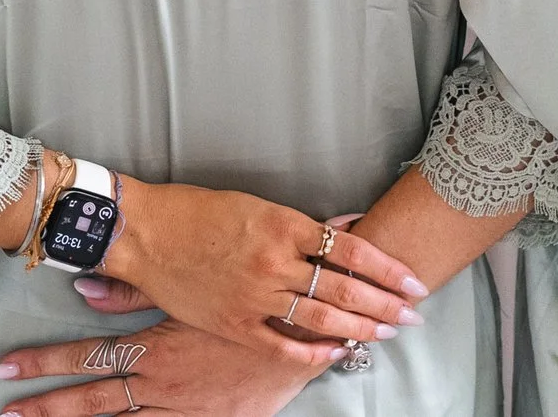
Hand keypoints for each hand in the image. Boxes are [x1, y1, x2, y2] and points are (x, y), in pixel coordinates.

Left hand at [0, 319, 332, 416]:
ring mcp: (181, 410)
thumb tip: (85, 286)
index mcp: (153, 349)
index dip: (42, 364)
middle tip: (6, 411)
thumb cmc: (247, 303)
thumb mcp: (189, 292)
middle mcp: (160, 385)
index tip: (4, 370)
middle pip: (90, 402)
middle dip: (45, 407)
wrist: (306, 336)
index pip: (84, 357)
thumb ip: (132, 291)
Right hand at [98, 181, 424, 364]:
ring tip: (386, 333)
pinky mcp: (234, 323)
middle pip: (344, 289)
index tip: (413, 281)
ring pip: (321, 319)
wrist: (144, 233)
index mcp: (282, 223)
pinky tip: (336, 352)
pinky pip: (283, 345)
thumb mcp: (255, 205)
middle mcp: (274, 260)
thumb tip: (344, 230)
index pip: (350, 249)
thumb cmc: (196, 211)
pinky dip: (313, 352)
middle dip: (385, 305)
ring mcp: (254, 295)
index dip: (387, 269)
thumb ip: (300, 225)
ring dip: (360, 329)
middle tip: (413, 314)